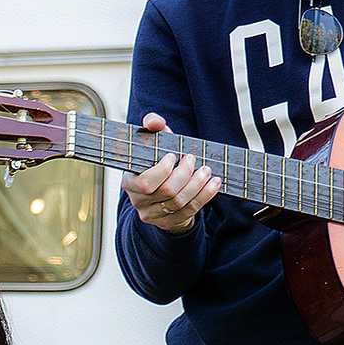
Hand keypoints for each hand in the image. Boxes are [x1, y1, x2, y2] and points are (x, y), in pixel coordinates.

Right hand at [123, 114, 223, 234]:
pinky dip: (205, 196)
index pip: (146, 183)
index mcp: (129, 182)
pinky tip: (214, 184)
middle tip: (193, 160)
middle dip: (185, 174)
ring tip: (206, 171)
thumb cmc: (156, 161)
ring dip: (197, 185)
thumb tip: (155, 122)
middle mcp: (138, 201)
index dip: (163, 170)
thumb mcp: (153, 141)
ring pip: (179, 202)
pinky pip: (190, 211)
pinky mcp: (168, 222)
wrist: (160, 189)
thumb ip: (152, 126)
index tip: (173, 155)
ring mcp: (153, 215)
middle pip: (167, 192)